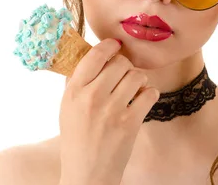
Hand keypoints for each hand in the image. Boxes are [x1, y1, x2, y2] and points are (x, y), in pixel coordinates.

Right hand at [58, 38, 159, 184]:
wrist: (87, 173)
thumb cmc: (77, 138)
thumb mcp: (67, 107)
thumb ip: (76, 81)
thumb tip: (90, 53)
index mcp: (74, 91)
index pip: (94, 55)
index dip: (109, 46)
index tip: (115, 46)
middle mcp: (92, 97)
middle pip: (120, 63)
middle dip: (126, 66)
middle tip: (125, 74)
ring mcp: (112, 110)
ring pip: (136, 76)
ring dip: (139, 80)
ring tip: (134, 88)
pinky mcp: (130, 123)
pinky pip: (149, 94)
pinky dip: (150, 94)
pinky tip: (142, 100)